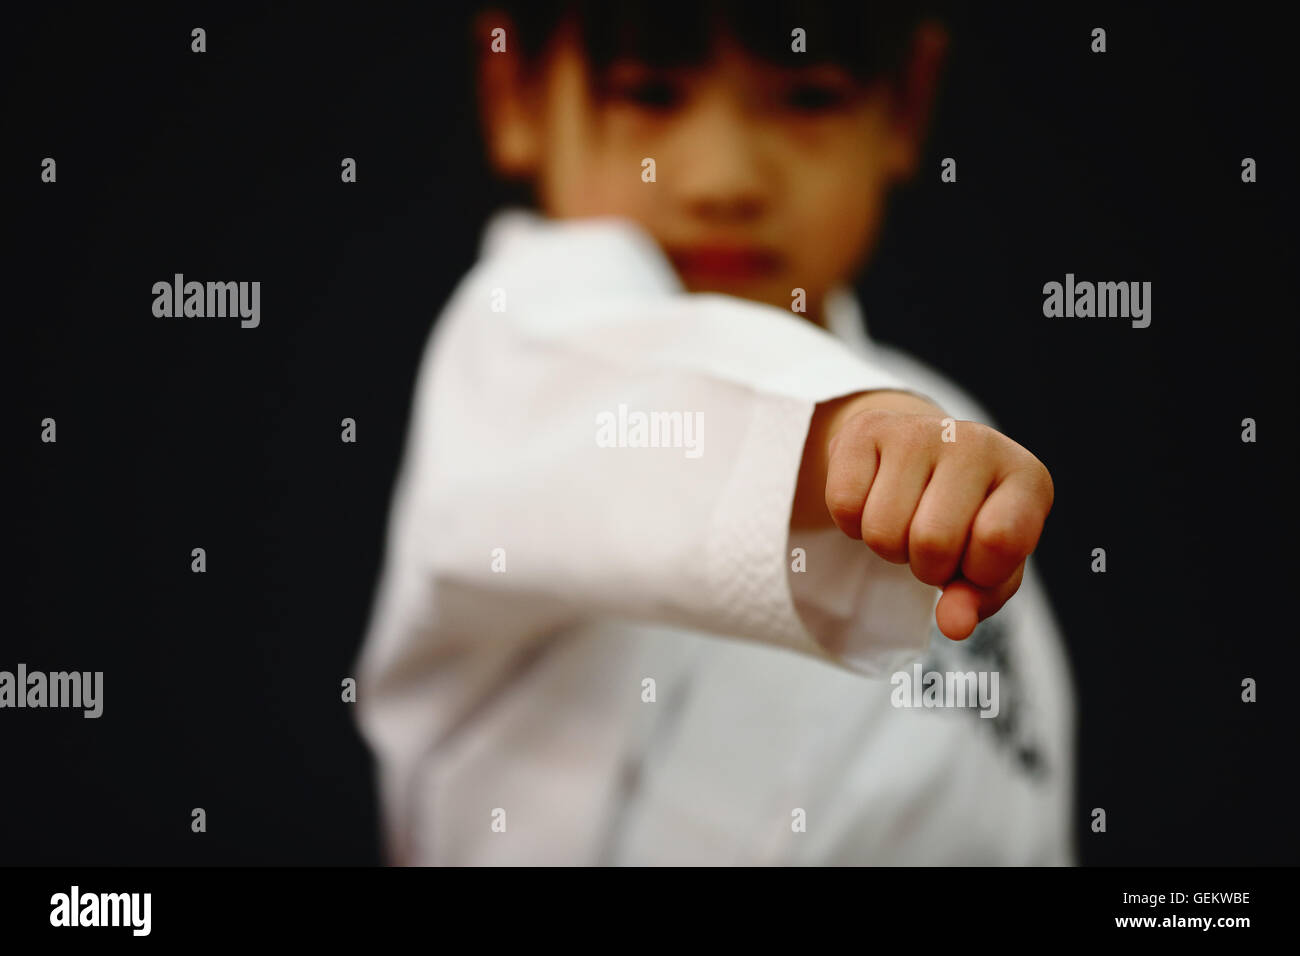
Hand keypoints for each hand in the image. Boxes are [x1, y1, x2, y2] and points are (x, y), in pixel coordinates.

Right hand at [820, 395, 1053, 639]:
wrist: (922, 456)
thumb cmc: (965, 520)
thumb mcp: (987, 564)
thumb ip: (979, 598)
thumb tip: (953, 626)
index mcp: (1025, 478)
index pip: (998, 541)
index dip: (977, 572)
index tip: (976, 561)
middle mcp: (978, 442)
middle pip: (932, 542)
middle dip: (925, 565)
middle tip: (933, 544)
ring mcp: (920, 430)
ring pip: (882, 530)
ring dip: (888, 547)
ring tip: (906, 520)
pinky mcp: (867, 428)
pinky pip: (843, 506)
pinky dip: (852, 523)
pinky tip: (874, 499)